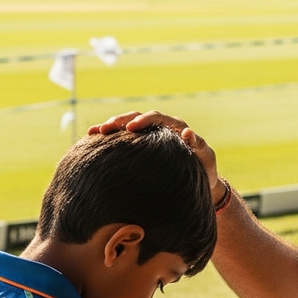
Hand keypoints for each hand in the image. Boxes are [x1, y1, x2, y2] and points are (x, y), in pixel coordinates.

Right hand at [88, 110, 219, 191]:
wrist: (200, 180)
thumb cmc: (204, 169)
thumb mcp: (205, 158)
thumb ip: (198, 146)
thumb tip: (188, 132)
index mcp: (175, 126)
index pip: (157, 118)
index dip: (143, 120)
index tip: (132, 128)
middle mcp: (160, 127)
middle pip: (137, 117)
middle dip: (120, 121)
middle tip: (105, 128)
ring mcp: (149, 136)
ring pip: (127, 126)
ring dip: (111, 127)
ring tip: (94, 132)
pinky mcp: (141, 146)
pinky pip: (123, 139)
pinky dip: (109, 138)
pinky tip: (92, 140)